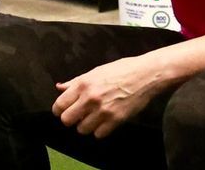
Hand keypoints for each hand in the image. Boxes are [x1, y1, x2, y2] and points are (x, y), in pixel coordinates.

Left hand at [52, 51, 179, 138]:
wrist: (145, 75)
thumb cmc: (120, 70)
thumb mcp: (95, 72)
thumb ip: (75, 82)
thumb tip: (59, 87)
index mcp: (83, 84)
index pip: (60, 105)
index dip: (59, 110)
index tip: (63, 110)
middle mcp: (90, 98)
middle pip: (67, 120)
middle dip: (71, 119)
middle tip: (77, 115)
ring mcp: (103, 110)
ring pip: (82, 130)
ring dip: (85, 125)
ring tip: (92, 118)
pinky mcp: (116, 120)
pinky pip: (98, 134)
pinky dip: (99, 130)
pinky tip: (104, 122)